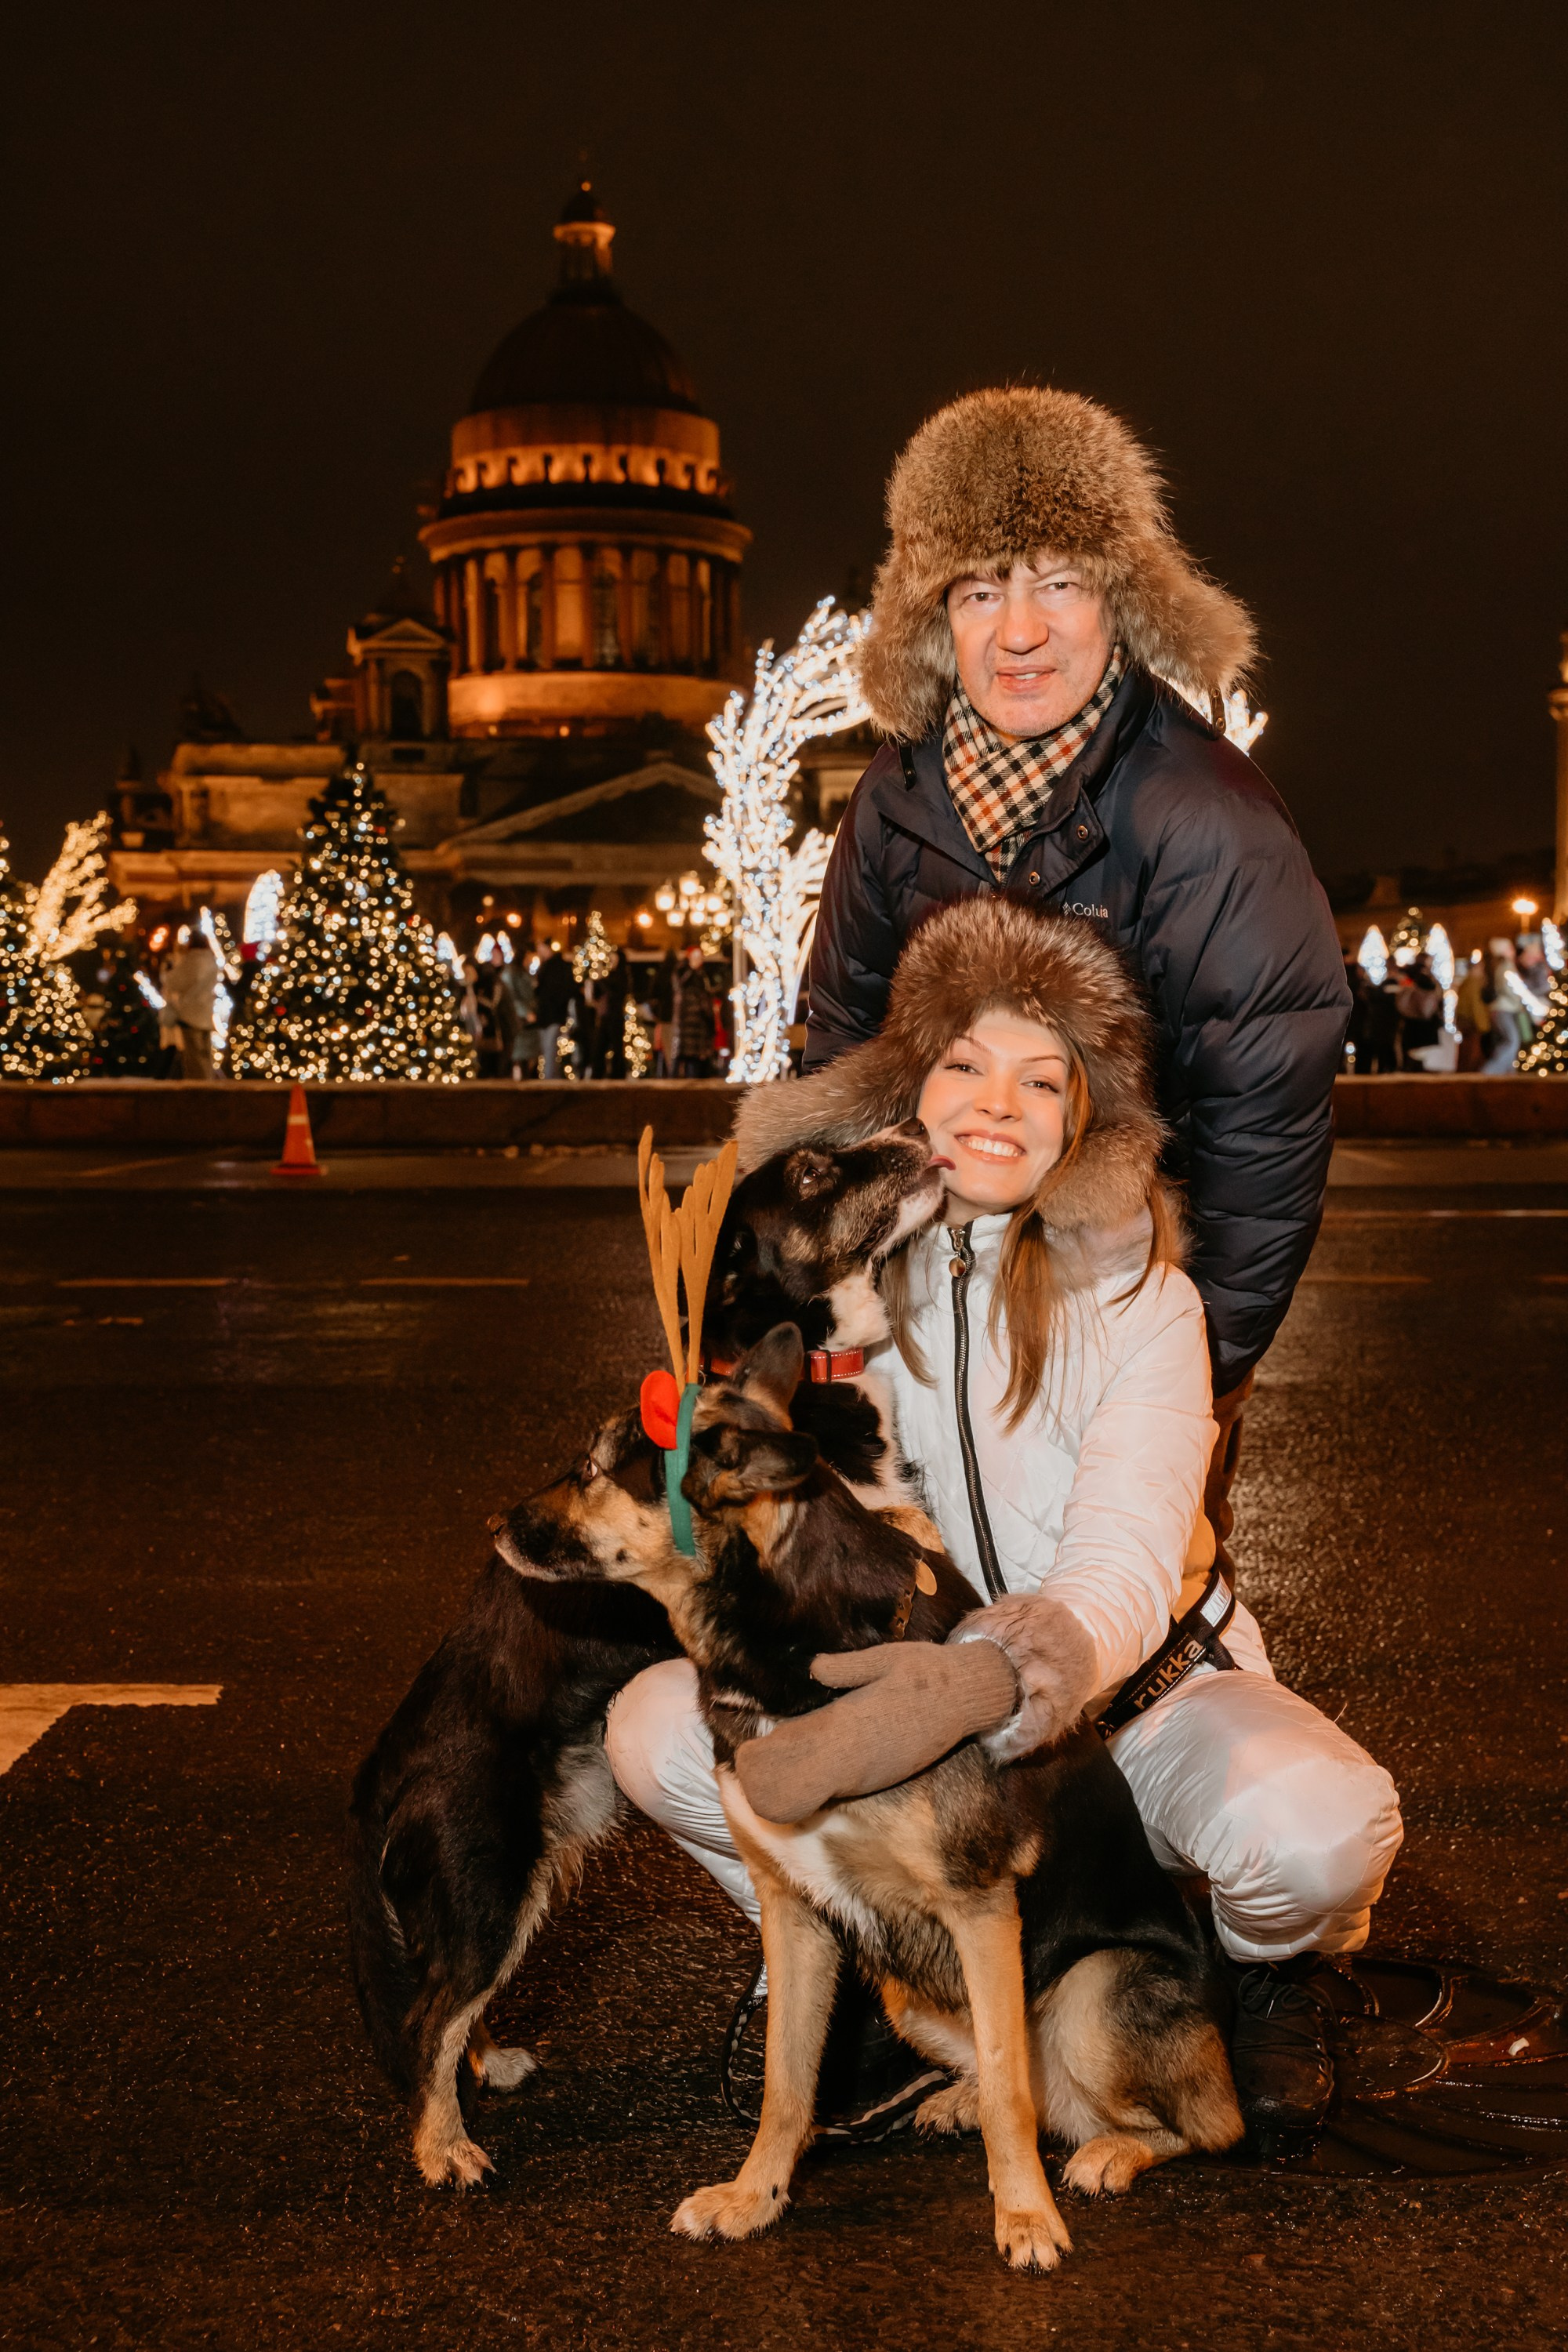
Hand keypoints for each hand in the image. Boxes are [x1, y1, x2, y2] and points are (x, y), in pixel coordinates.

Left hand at [732, 1639, 1019, 1824]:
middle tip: (751, 1774)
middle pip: (814, 1776)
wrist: (972, 1693)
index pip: (809, 1744)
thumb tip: (812, 1669)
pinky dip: (831, 1784)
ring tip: (774, 1778)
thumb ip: (847, 1668)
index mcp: (858, 1721)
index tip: (751, 1757)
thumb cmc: (926, 1670)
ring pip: (833, 1785)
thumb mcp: (885, 1659)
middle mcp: (865, 1753)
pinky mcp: (894, 1772)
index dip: (779, 1756)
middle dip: (784, 1777)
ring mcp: (880, 1768)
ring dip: (806, 1782)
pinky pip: (855, 1784)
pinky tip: (815, 1778)